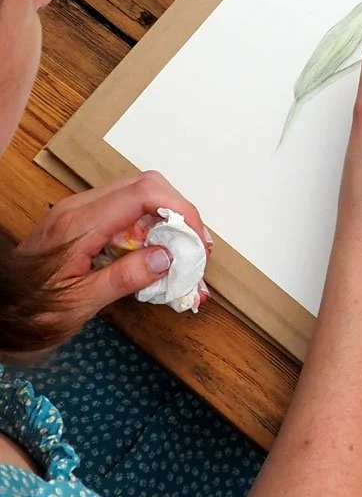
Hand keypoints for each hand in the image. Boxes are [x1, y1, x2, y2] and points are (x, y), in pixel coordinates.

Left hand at [19, 171, 211, 337]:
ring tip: (182, 252)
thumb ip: (125, 277)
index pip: (143, 195)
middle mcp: (80, 208)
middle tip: (195, 246)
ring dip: (166, 218)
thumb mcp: (80, 303)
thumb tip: (167, 258)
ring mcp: (79, 211)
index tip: (196, 240)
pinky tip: (156, 254)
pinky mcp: (81, 220)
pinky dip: (149, 225)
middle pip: (145, 185)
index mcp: (80, 225)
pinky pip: (124, 209)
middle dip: (179, 211)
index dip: (180, 210)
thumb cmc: (30, 311)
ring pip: (137, 194)